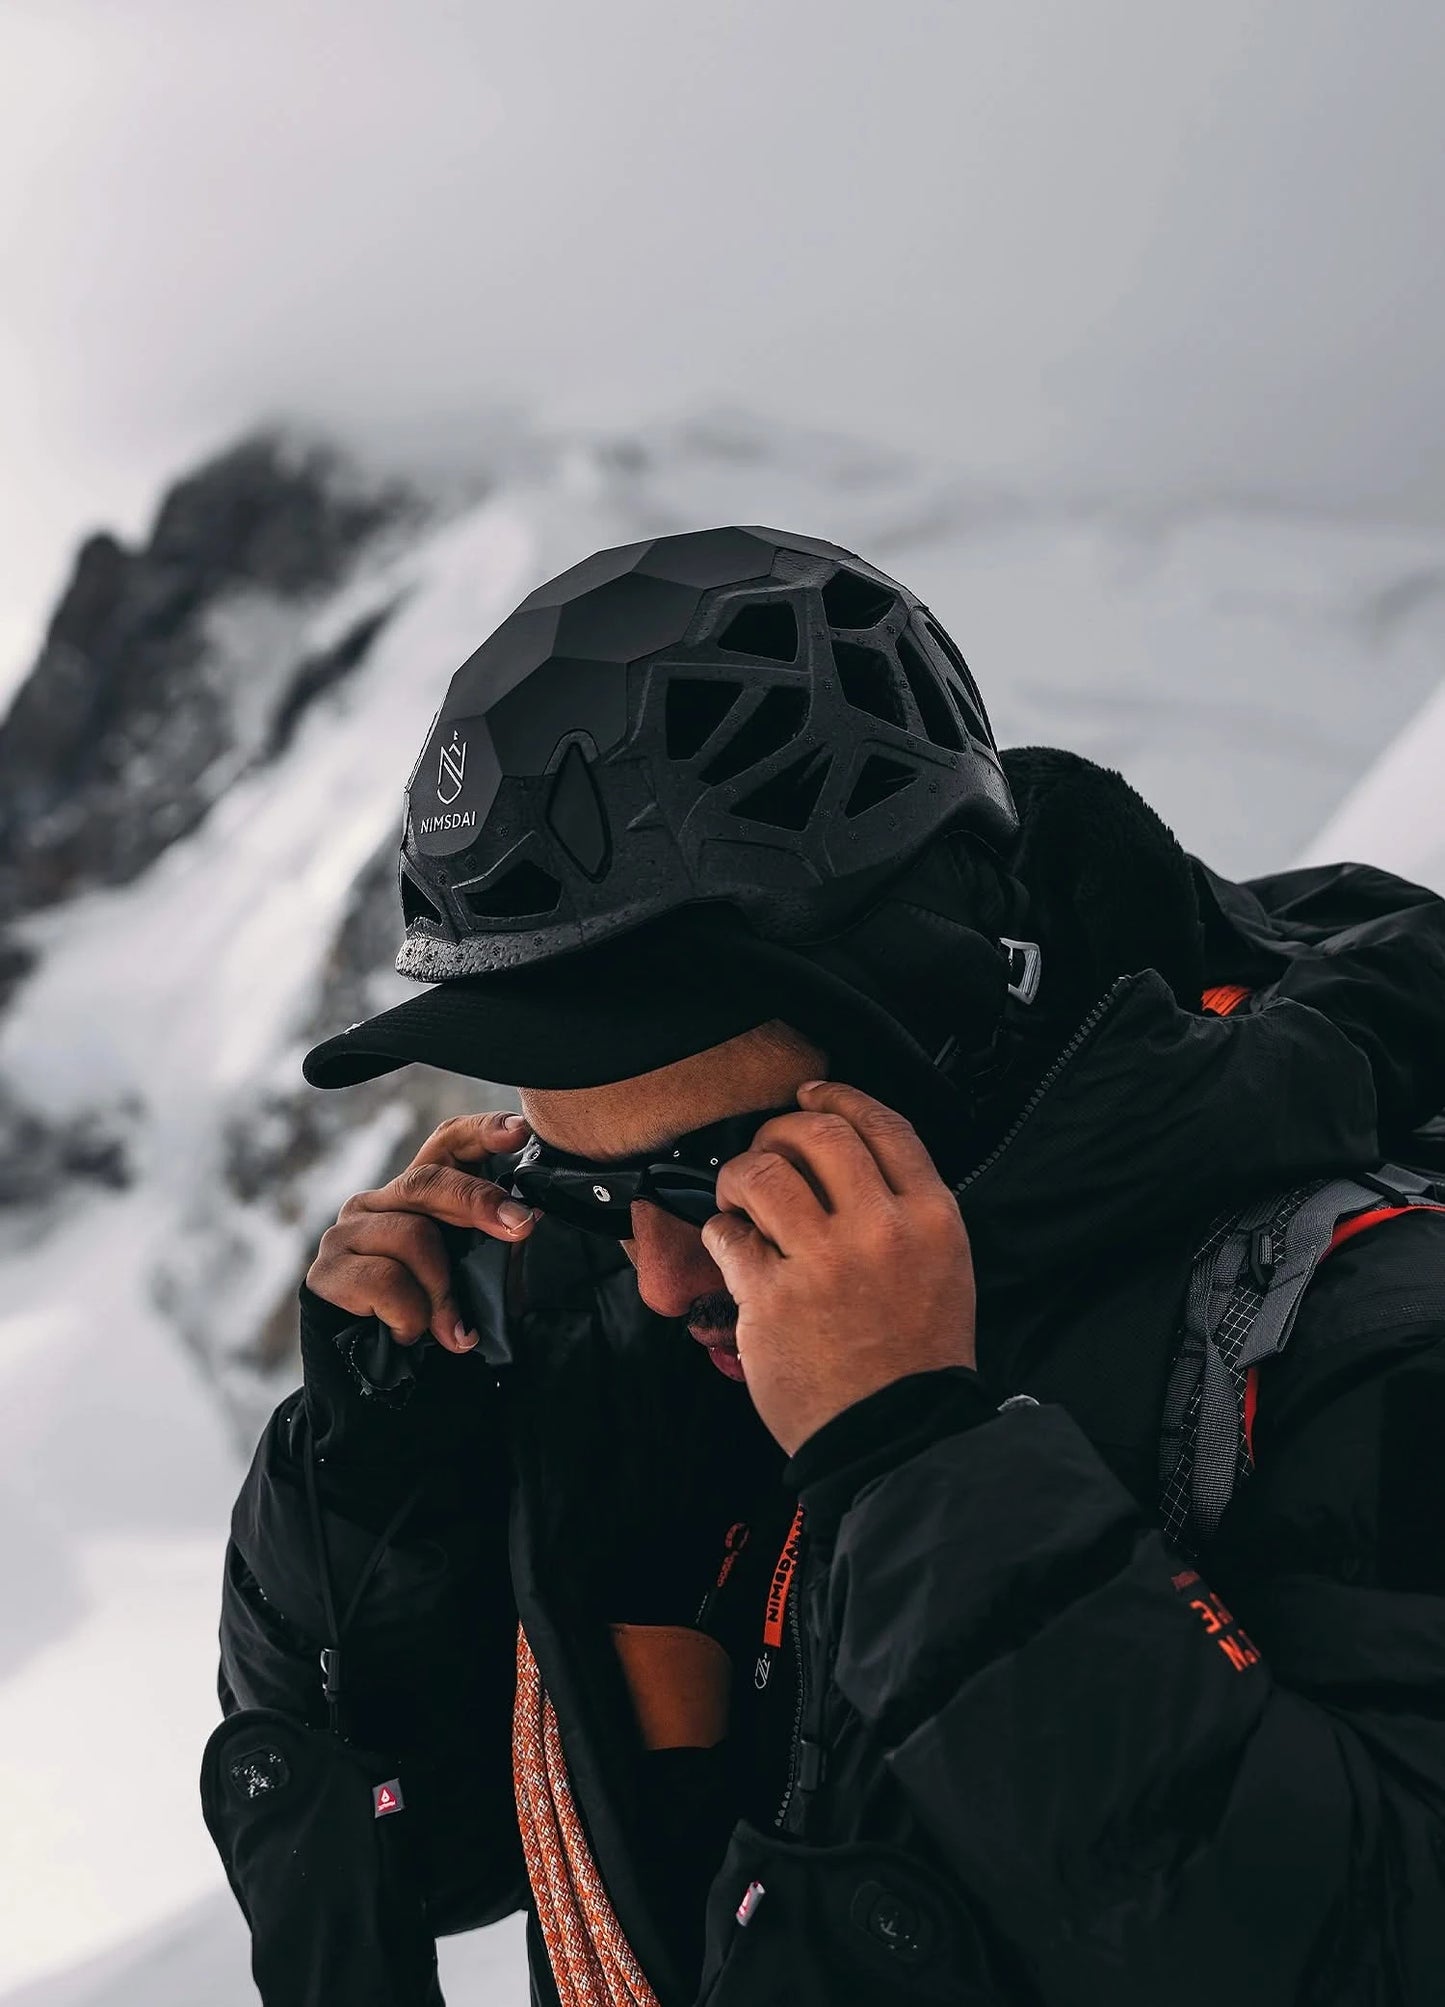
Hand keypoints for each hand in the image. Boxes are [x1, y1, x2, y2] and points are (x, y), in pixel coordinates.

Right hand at [305, 1111, 537, 1352]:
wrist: (386, 1396)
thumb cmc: (436, 1327)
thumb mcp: (475, 1278)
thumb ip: (494, 1244)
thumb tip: (531, 1217)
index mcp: (418, 1198)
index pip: (445, 1145)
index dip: (481, 1132)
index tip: (519, 1133)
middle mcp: (378, 1205)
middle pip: (428, 1180)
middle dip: (480, 1202)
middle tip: (521, 1227)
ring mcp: (346, 1235)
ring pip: (412, 1235)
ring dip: (442, 1290)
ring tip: (447, 1328)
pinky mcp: (325, 1273)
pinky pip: (384, 1280)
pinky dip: (410, 1314)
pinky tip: (407, 1334)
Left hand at [700, 1081, 976, 1454]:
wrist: (895, 1433)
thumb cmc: (915, 1356)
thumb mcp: (944, 1266)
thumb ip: (905, 1207)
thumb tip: (848, 1157)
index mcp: (931, 1217)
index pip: (882, 1125)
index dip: (839, 1097)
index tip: (812, 1093)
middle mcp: (881, 1230)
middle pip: (817, 1133)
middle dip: (780, 1132)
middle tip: (767, 1154)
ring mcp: (824, 1263)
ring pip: (763, 1173)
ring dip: (739, 1175)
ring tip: (739, 1198)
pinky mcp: (773, 1298)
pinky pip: (728, 1235)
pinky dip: (722, 1233)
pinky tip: (733, 1249)